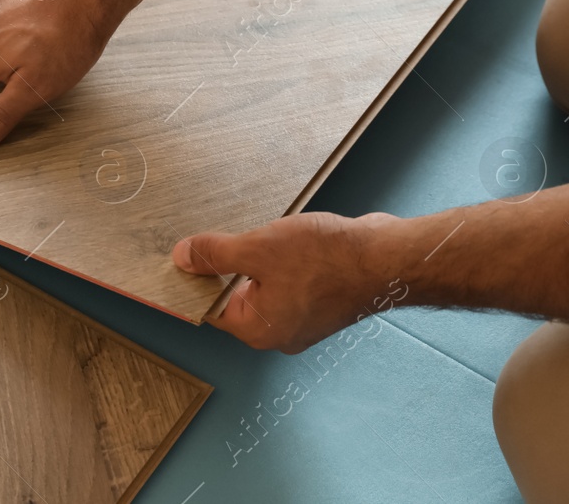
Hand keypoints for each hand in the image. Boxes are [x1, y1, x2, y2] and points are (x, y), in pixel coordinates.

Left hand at [173, 212, 404, 352]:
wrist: (386, 258)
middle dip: (230, 266)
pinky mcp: (321, 302)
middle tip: (227, 236)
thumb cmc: (326, 260)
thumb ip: (216, 255)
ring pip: (264, 286)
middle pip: (236, 297)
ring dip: (258, 260)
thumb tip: (182, 258)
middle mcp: (280, 332)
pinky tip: (288, 240)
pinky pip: (288, 281)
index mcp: (259, 330)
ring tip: (266, 237)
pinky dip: (282, 262)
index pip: (211, 308)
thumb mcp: (257, 249)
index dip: (196, 280)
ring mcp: (303, 319)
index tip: (186, 256)